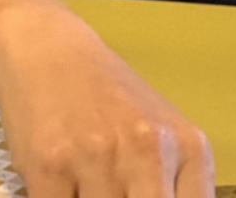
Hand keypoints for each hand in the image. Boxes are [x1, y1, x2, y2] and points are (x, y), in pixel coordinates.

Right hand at [0, 1, 214, 197]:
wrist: (48, 51)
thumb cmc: (108, 98)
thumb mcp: (161, 133)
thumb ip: (174, 185)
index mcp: (188, 147)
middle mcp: (148, 149)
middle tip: (115, 193)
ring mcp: (98, 156)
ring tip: (88, 185)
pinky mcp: (50, 165)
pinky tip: (63, 186)